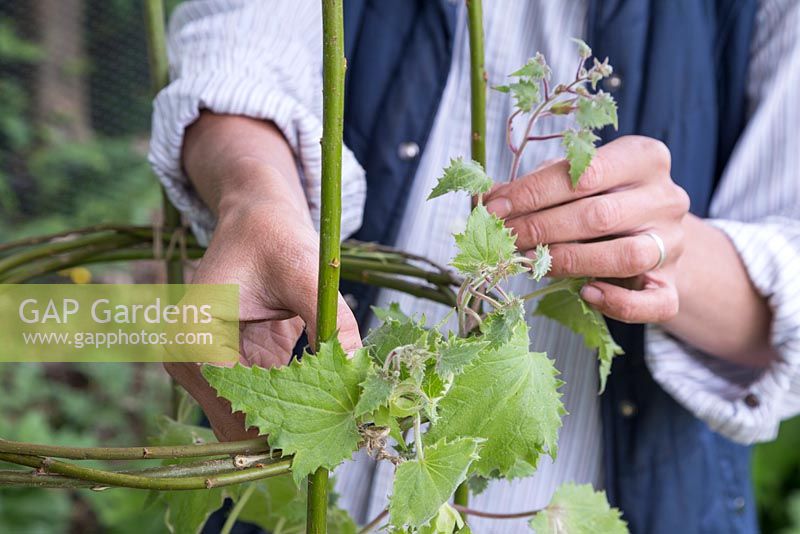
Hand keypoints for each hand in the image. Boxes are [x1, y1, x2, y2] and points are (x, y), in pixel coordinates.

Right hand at [166, 165, 360, 440]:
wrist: (257, 221)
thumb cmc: (275, 237)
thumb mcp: (306, 273)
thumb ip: (332, 321)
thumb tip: (359, 369)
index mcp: (195, 337)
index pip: (236, 406)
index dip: (284, 423)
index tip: (330, 429)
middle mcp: (190, 360)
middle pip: (238, 421)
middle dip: (288, 428)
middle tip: (341, 429)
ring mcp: (207, 368)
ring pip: (248, 420)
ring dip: (290, 421)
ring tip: (338, 418)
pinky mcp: (231, 368)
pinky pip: (260, 404)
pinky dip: (291, 407)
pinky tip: (327, 402)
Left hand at [484, 136, 689, 323]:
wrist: (653, 233)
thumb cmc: (603, 200)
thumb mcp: (573, 181)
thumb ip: (537, 186)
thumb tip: (486, 199)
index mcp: (643, 158)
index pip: (584, 172)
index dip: (534, 192)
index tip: (496, 208)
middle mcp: (666, 198)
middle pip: (599, 215)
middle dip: (541, 228)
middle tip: (505, 238)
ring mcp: (673, 243)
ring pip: (627, 256)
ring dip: (571, 261)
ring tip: (533, 262)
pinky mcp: (672, 285)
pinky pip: (654, 302)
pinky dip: (618, 302)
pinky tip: (586, 292)